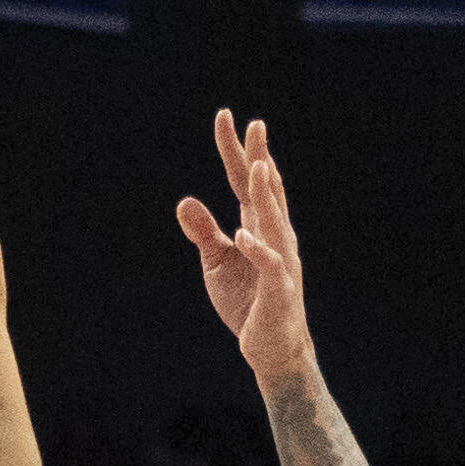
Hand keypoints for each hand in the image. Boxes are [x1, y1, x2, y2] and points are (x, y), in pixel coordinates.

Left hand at [172, 109, 316, 391]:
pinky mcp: (279, 288)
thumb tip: (184, 202)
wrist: (270, 347)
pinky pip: (269, 265)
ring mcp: (280, 260)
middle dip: (260, 158)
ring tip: (258, 166)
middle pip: (265, 191)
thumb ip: (204, 233)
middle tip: (255, 125)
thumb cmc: (248, 302)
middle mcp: (274, 236)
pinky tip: (243, 235)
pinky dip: (257, 249)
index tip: (225, 118)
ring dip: (266, 194)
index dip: (235, 151)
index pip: (244, 181)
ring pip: (273, 221)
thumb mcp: (217, 263)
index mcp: (258, 226)